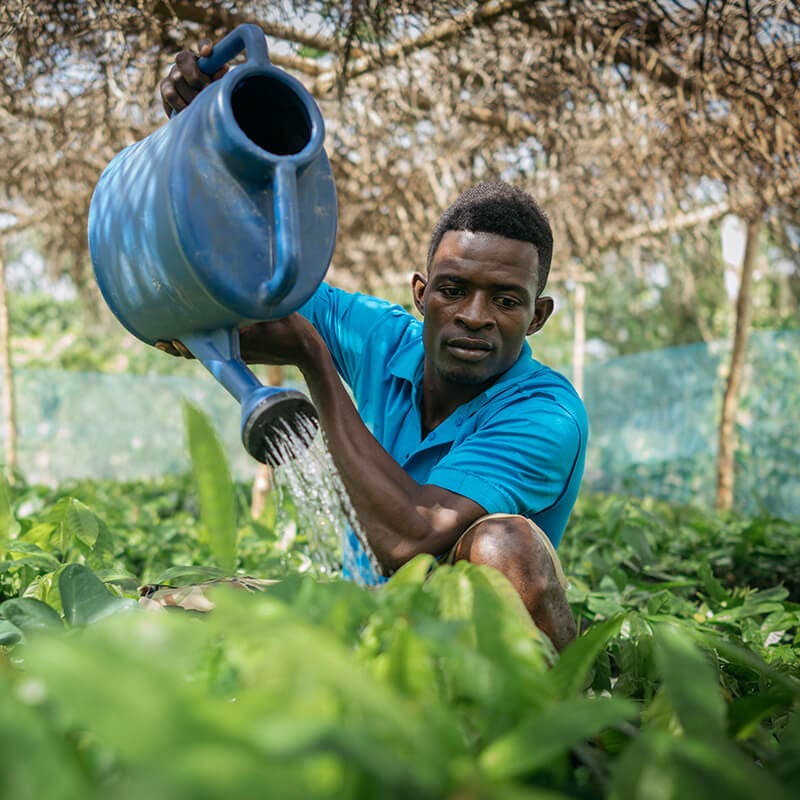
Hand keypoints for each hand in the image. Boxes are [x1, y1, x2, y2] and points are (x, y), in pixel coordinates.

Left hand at [154, 314, 321, 368]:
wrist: (308, 352)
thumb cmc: (295, 331)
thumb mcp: (277, 314)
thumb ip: (256, 304)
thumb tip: (236, 292)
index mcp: (239, 344)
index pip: (205, 348)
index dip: (184, 345)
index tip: (169, 340)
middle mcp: (236, 352)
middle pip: (200, 353)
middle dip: (179, 347)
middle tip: (159, 341)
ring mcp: (240, 354)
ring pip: (208, 353)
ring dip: (189, 348)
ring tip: (168, 342)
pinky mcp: (245, 352)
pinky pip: (219, 350)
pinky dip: (204, 346)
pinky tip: (195, 337)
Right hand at [160, 40, 227, 116]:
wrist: (195, 114)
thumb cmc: (208, 98)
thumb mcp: (216, 88)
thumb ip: (219, 77)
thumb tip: (224, 67)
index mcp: (202, 59)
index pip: (203, 45)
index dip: (204, 46)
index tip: (207, 52)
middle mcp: (184, 61)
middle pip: (182, 59)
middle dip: (195, 78)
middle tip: (206, 93)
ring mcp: (173, 73)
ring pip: (177, 78)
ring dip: (190, 94)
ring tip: (199, 105)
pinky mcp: (165, 87)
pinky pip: (170, 93)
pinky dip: (181, 104)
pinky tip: (188, 110)